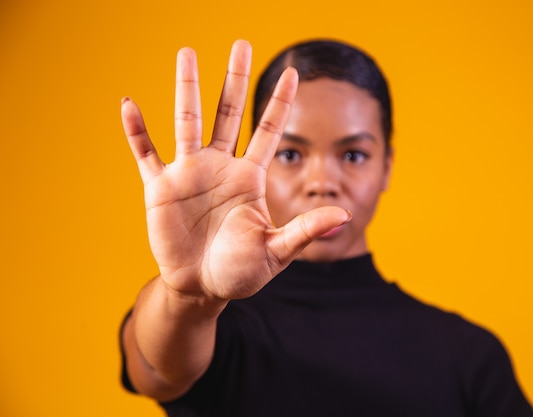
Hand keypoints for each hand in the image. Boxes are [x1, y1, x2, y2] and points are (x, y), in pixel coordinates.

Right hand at [121, 40, 349, 299]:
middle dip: (235, 79)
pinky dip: (136, 131)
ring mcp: (189, 174)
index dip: (280, 101)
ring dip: (188, 88)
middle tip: (241, 44)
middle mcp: (220, 167)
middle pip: (229, 113)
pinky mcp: (161, 188)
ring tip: (187, 53)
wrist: (202, 288)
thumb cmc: (241, 271)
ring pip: (188, 121)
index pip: (269, 130)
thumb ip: (305, 230)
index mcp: (250, 178)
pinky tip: (129, 105)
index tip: (292, 71)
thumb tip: (345, 216)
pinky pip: (146, 153)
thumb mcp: (276, 251)